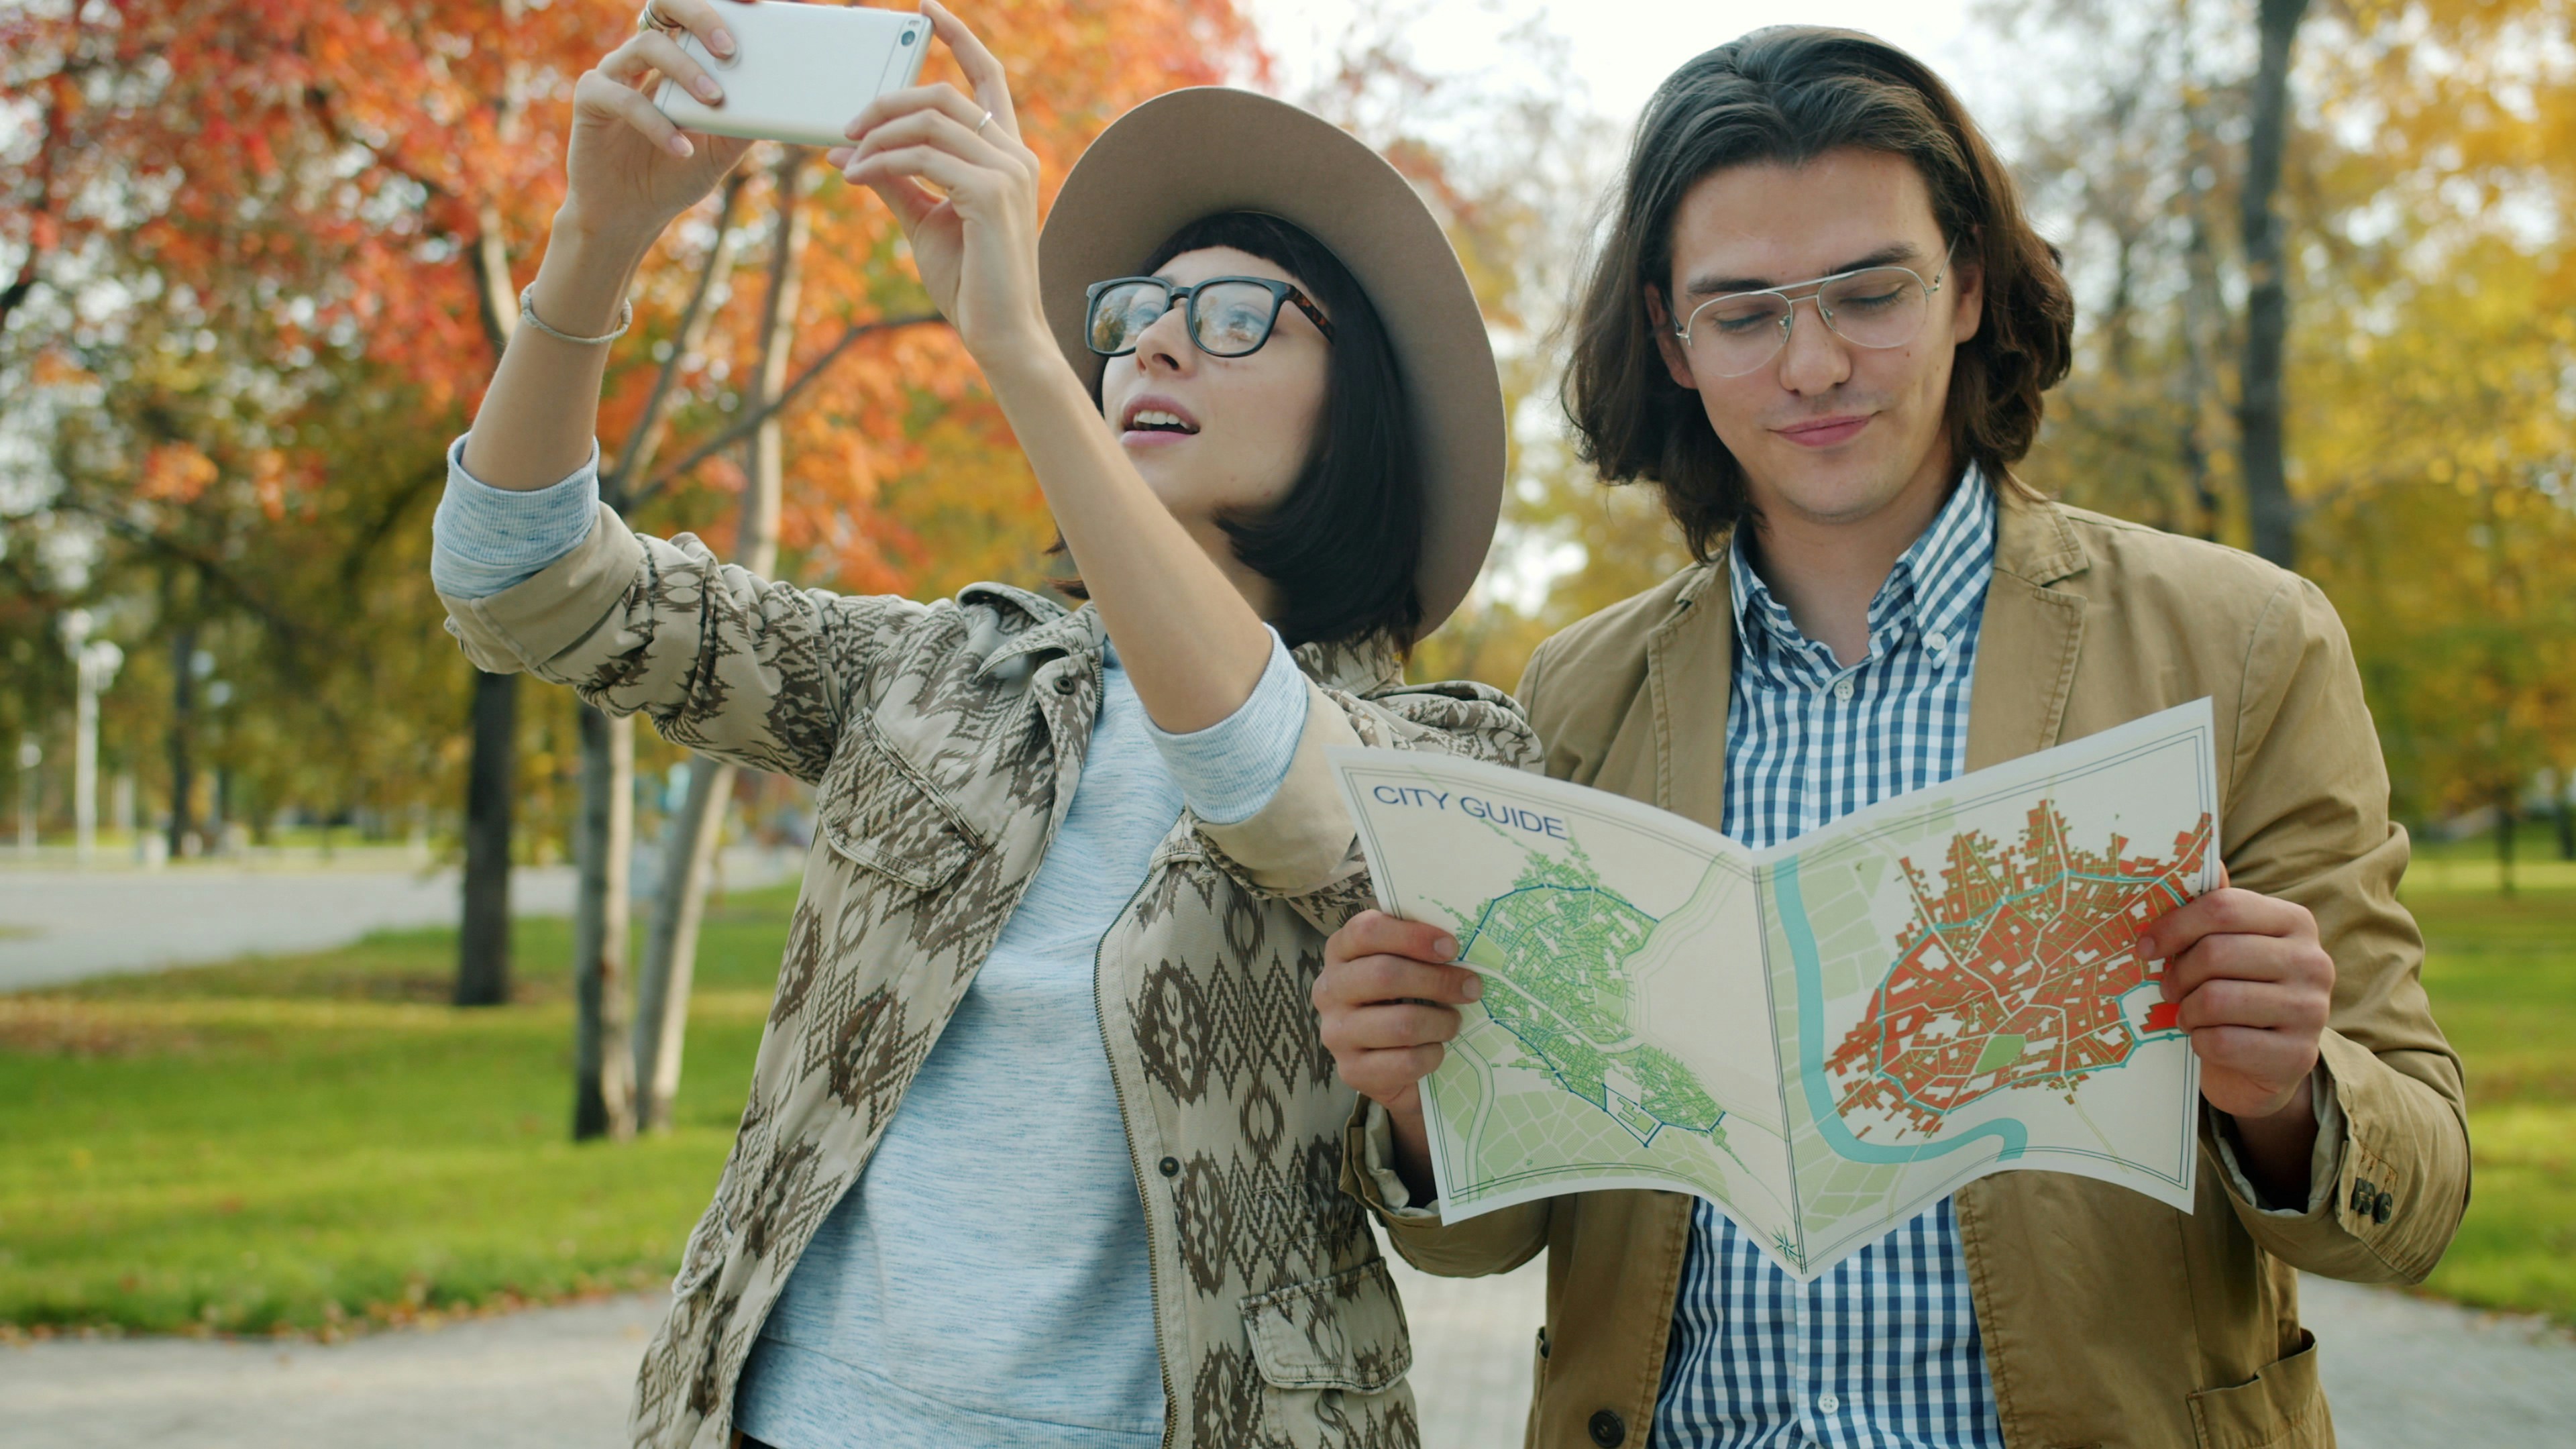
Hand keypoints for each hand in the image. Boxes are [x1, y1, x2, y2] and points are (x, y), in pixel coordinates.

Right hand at [564, 0, 759, 241]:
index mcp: (677, 57)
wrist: (631, 214)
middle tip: (729, 49)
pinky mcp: (590, 100)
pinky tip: (682, 149)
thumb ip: (745, 124)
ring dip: (685, 70)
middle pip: (666, 7)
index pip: (695, 14)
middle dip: (701, 18)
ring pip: (647, 46)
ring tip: (714, 101)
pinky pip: (623, 99)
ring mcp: (614, 73)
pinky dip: (657, 124)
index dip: (720, 3)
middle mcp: (644, 57)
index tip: (754, 5)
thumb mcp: (722, 150)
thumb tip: (779, 101)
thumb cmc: (678, 173)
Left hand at [828, 0, 1045, 359]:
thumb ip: (896, 180)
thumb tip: (848, 151)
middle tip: (846, 125)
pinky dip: (880, 162)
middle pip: (943, 94)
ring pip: (929, 121)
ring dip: (876, 133)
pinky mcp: (990, 195)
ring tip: (845, 156)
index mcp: (1007, 154)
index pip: (987, 78)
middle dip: (887, 100)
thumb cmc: (968, 281)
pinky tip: (856, 175)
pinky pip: (921, 158)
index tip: (926, 10)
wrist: (999, 334)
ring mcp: (1007, 173)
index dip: (959, 37)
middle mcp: (1015, 155)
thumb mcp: (924, 219)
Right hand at [1313, 911, 1483, 1198]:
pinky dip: (1429, 1056)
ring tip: (1458, 1022)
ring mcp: (1335, 1033)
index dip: (1411, 934)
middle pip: (1383, 974)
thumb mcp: (1417, 970)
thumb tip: (1476, 929)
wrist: (1404, 1066)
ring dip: (1439, 1020)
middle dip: (1438, 979)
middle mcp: (1329, 989)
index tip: (1453, 943)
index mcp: (1343, 950)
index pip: (1366, 930)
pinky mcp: (1350, 1073)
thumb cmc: (1416, 1000)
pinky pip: (1397, 1064)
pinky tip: (1440, 1053)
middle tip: (1474, 986)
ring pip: (1396, 1021)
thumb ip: (1427, 948)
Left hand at [2142, 863, 2334, 1122]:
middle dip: (2178, 974)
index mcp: (2295, 921)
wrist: (2264, 1062)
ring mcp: (2312, 1010)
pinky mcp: (2298, 1055)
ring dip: (2188, 1010)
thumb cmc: (2237, 989)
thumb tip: (2189, 857)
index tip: (2145, 946)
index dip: (2174, 926)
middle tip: (2167, 988)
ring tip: (2188, 1013)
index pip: (2223, 908)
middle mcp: (2313, 961)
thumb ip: (2213, 907)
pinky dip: (2200, 1041)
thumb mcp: (2228, 944)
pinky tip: (2205, 1038)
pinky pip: (2223, 1041)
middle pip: (2216, 954)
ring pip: (2216, 999)